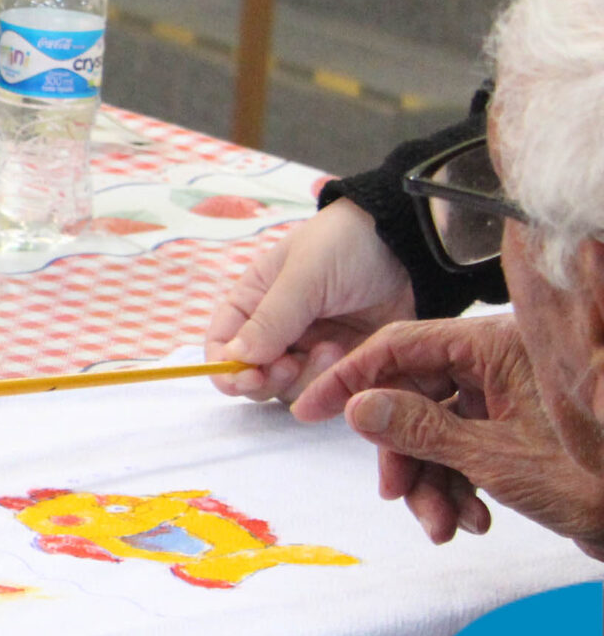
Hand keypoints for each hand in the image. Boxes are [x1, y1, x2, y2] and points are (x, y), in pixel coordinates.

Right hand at [203, 199, 414, 400]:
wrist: (413, 245)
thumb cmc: (347, 245)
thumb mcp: (304, 275)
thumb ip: (271, 319)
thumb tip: (234, 360)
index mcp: (253, 302)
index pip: (221, 344)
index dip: (225, 367)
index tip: (246, 377)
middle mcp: (276, 331)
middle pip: (251, 376)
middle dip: (267, 379)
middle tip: (289, 365)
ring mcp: (310, 349)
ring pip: (288, 389)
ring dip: (307, 377)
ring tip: (332, 349)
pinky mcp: (345, 363)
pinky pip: (327, 390)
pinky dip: (333, 382)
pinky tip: (348, 354)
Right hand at [293, 316, 603, 558]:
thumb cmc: (591, 476)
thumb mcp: (495, 458)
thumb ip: (420, 429)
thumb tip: (356, 407)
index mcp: (498, 344)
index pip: (403, 345)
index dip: (351, 378)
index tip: (309, 410)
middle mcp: (501, 360)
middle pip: (416, 395)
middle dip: (406, 455)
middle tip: (396, 496)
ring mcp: (508, 393)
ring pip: (437, 429)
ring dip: (433, 482)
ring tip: (446, 526)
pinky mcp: (515, 424)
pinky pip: (464, 446)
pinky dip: (459, 485)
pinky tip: (474, 520)